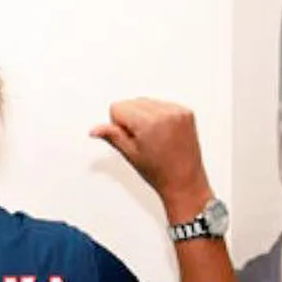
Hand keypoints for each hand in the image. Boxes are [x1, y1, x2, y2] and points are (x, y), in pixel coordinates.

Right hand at [90, 98, 210, 214]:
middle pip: (131, 101)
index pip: (117, 107)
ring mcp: (177, 111)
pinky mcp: (186, 112)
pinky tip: (163, 134)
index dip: (118, 125)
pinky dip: (159, 115)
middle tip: (142, 140)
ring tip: (153, 138)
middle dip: (131, 118)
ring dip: (144, 116)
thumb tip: (95, 129)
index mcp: (149, 123)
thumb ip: (112, 136)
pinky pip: (162, 104)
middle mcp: (165, 113)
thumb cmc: (161, 173)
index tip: (130, 139)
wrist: (185, 181)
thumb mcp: (130, 154)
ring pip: (146, 101)